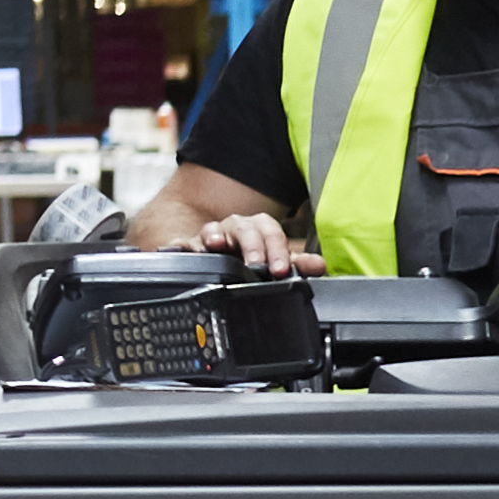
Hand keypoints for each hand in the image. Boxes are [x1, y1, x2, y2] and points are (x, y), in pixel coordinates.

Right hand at [125, 172, 312, 279]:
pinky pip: (182, 244)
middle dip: (251, 246)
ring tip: (216, 245)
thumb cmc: (248, 256)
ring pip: (213, 230)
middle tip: (257, 265)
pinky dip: (180, 246)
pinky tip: (178, 250)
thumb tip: (319, 265)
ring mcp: (211, 236)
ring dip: (215, 236)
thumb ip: (296, 264)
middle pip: (244, 229)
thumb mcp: (274, 261)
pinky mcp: (189, 247)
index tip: (280, 270)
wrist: (216, 249)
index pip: (271, 233)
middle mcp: (235, 229)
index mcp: (258, 229)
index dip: (277, 251)